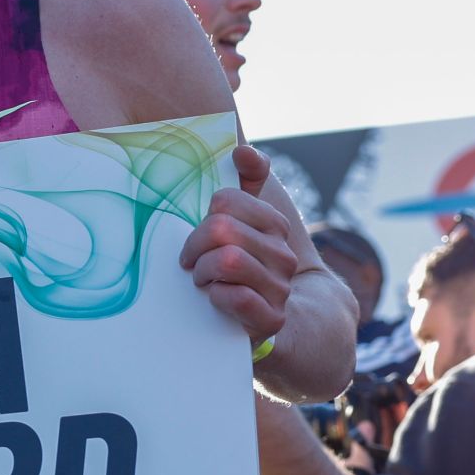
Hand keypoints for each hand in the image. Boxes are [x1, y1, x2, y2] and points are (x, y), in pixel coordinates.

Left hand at [179, 146, 295, 343]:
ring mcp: (280, 287)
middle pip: (221, 228)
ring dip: (203, 272)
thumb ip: (243, 185)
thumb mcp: (239, 227)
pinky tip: (216, 299)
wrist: (266, 323)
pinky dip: (216, 297)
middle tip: (192, 262)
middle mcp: (283, 254)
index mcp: (273, 225)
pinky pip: (237, 296)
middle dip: (195, 246)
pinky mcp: (272, 319)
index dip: (202, 218)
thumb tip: (242, 151)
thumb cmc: (239, 270)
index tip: (198, 235)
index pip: (226, 200)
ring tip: (204, 281)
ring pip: (227, 260)